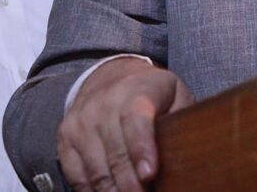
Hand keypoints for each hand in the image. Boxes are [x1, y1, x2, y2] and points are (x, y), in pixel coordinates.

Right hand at [56, 58, 193, 190]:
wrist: (112, 77)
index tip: (150, 175)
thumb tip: (192, 152)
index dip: (142, 149)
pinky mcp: (65, 138)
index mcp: (136, 91)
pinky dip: (92, 191)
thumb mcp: (175, 95)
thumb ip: (183, 120)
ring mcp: (81, 122)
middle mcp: (103, 105)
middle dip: (131, 185)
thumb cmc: (153, 93)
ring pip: (95, 170)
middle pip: (115, 154)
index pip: (135, 121)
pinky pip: (75, 175)